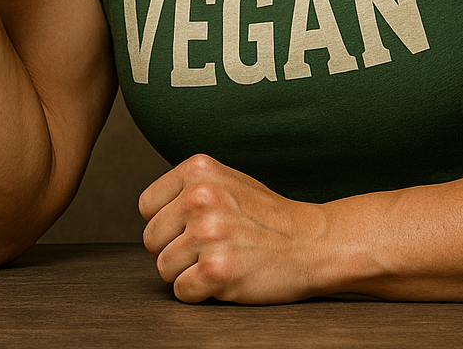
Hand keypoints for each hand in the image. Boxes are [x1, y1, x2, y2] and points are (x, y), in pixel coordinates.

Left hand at [139, 154, 327, 304]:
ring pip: (164, 268)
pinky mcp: (216, 270)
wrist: (315, 243)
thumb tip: (150, 211)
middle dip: (176, 250)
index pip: (147, 206)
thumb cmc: (269, 217)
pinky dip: (200, 293)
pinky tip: (226, 278)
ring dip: (189, 272)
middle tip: (211, 248)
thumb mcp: (227, 181)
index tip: (192, 228)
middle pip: (152, 240)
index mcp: (197, 170)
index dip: (167, 224)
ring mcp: (207, 234)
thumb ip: (188, 188)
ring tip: (222, 260)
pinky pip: (182, 291)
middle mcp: (199, 197)